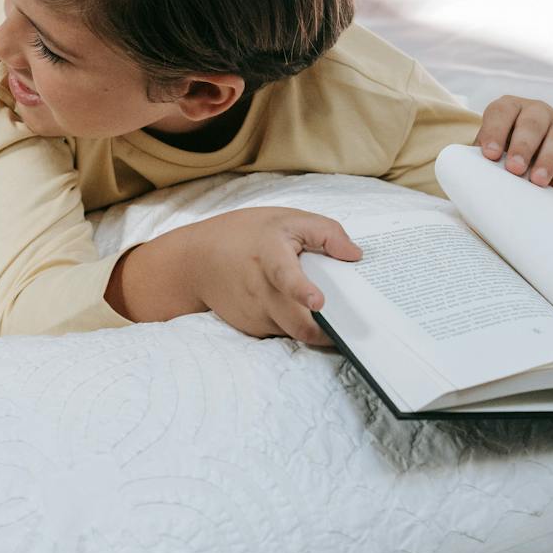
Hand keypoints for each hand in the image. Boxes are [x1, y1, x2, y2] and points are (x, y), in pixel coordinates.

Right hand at [107, 207, 361, 345]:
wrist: (197, 261)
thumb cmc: (247, 236)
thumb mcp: (286, 219)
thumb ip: (326, 232)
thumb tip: (355, 255)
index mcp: (270, 256)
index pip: (285, 276)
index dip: (302, 290)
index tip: (318, 301)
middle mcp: (260, 290)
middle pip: (298, 324)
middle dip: (326, 332)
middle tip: (351, 329)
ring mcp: (254, 314)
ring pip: (294, 332)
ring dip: (314, 329)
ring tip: (325, 313)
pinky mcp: (252, 329)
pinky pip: (283, 333)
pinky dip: (296, 326)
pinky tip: (296, 310)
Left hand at [476, 95, 552, 189]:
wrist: (524, 162)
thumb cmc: (500, 155)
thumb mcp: (488, 151)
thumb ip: (482, 158)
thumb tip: (476, 176)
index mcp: (510, 108)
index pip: (501, 112)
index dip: (495, 131)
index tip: (490, 154)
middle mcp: (537, 112)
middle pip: (533, 123)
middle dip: (523, 146)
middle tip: (515, 169)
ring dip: (549, 159)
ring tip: (538, 181)